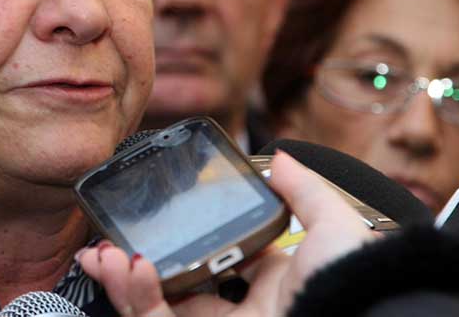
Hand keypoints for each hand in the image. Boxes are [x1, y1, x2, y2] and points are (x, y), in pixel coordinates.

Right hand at [78, 151, 375, 316]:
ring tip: (102, 255)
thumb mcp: (334, 225)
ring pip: (156, 305)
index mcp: (269, 277)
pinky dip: (139, 297)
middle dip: (132, 264)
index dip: (176, 240)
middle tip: (106, 246)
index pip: (210, 257)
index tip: (150, 221)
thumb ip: (303, 190)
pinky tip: (132, 267)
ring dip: (122, 279)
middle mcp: (242, 305)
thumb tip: (278, 157)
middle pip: (172, 285)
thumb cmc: (355, 285)